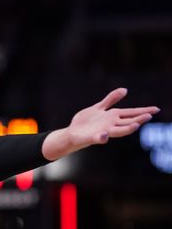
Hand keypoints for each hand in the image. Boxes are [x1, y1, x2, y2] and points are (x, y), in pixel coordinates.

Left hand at [42, 88, 159, 159]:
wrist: (72, 133)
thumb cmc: (86, 122)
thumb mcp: (99, 108)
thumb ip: (111, 100)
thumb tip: (125, 90)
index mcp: (113, 117)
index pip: (131, 113)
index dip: (143, 111)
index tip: (156, 109)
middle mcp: (110, 125)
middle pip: (128, 121)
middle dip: (138, 119)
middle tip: (150, 116)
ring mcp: (102, 131)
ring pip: (117, 131)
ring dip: (126, 129)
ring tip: (135, 125)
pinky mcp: (92, 138)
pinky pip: (98, 138)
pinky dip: (102, 137)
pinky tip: (104, 135)